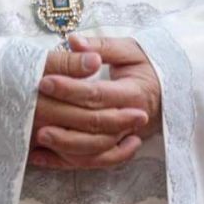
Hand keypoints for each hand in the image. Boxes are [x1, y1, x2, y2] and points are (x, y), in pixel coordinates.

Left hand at [29, 35, 160, 170]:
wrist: (167, 92)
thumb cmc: (146, 66)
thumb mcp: (129, 50)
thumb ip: (102, 46)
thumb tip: (74, 41)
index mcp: (133, 93)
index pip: (98, 95)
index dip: (71, 89)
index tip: (46, 81)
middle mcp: (129, 121)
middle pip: (94, 125)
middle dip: (63, 118)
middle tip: (36, 107)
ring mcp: (122, 138)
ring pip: (93, 151)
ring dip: (65, 146)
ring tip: (39, 135)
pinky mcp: (114, 149)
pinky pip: (90, 162)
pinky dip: (65, 163)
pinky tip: (40, 157)